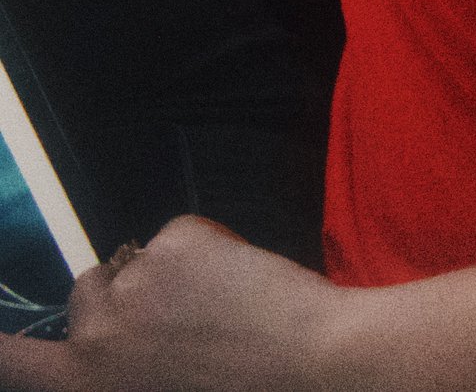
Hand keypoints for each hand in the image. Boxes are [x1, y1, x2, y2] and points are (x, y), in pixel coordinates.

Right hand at [0, 218, 359, 391]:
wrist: (312, 365)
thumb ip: (120, 375)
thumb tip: (113, 344)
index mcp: (85, 386)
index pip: (10, 362)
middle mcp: (94, 336)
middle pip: (86, 290)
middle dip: (125, 292)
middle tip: (184, 315)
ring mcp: (132, 285)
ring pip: (140, 258)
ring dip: (173, 270)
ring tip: (225, 303)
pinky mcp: (174, 243)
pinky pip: (182, 232)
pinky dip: (211, 245)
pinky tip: (244, 277)